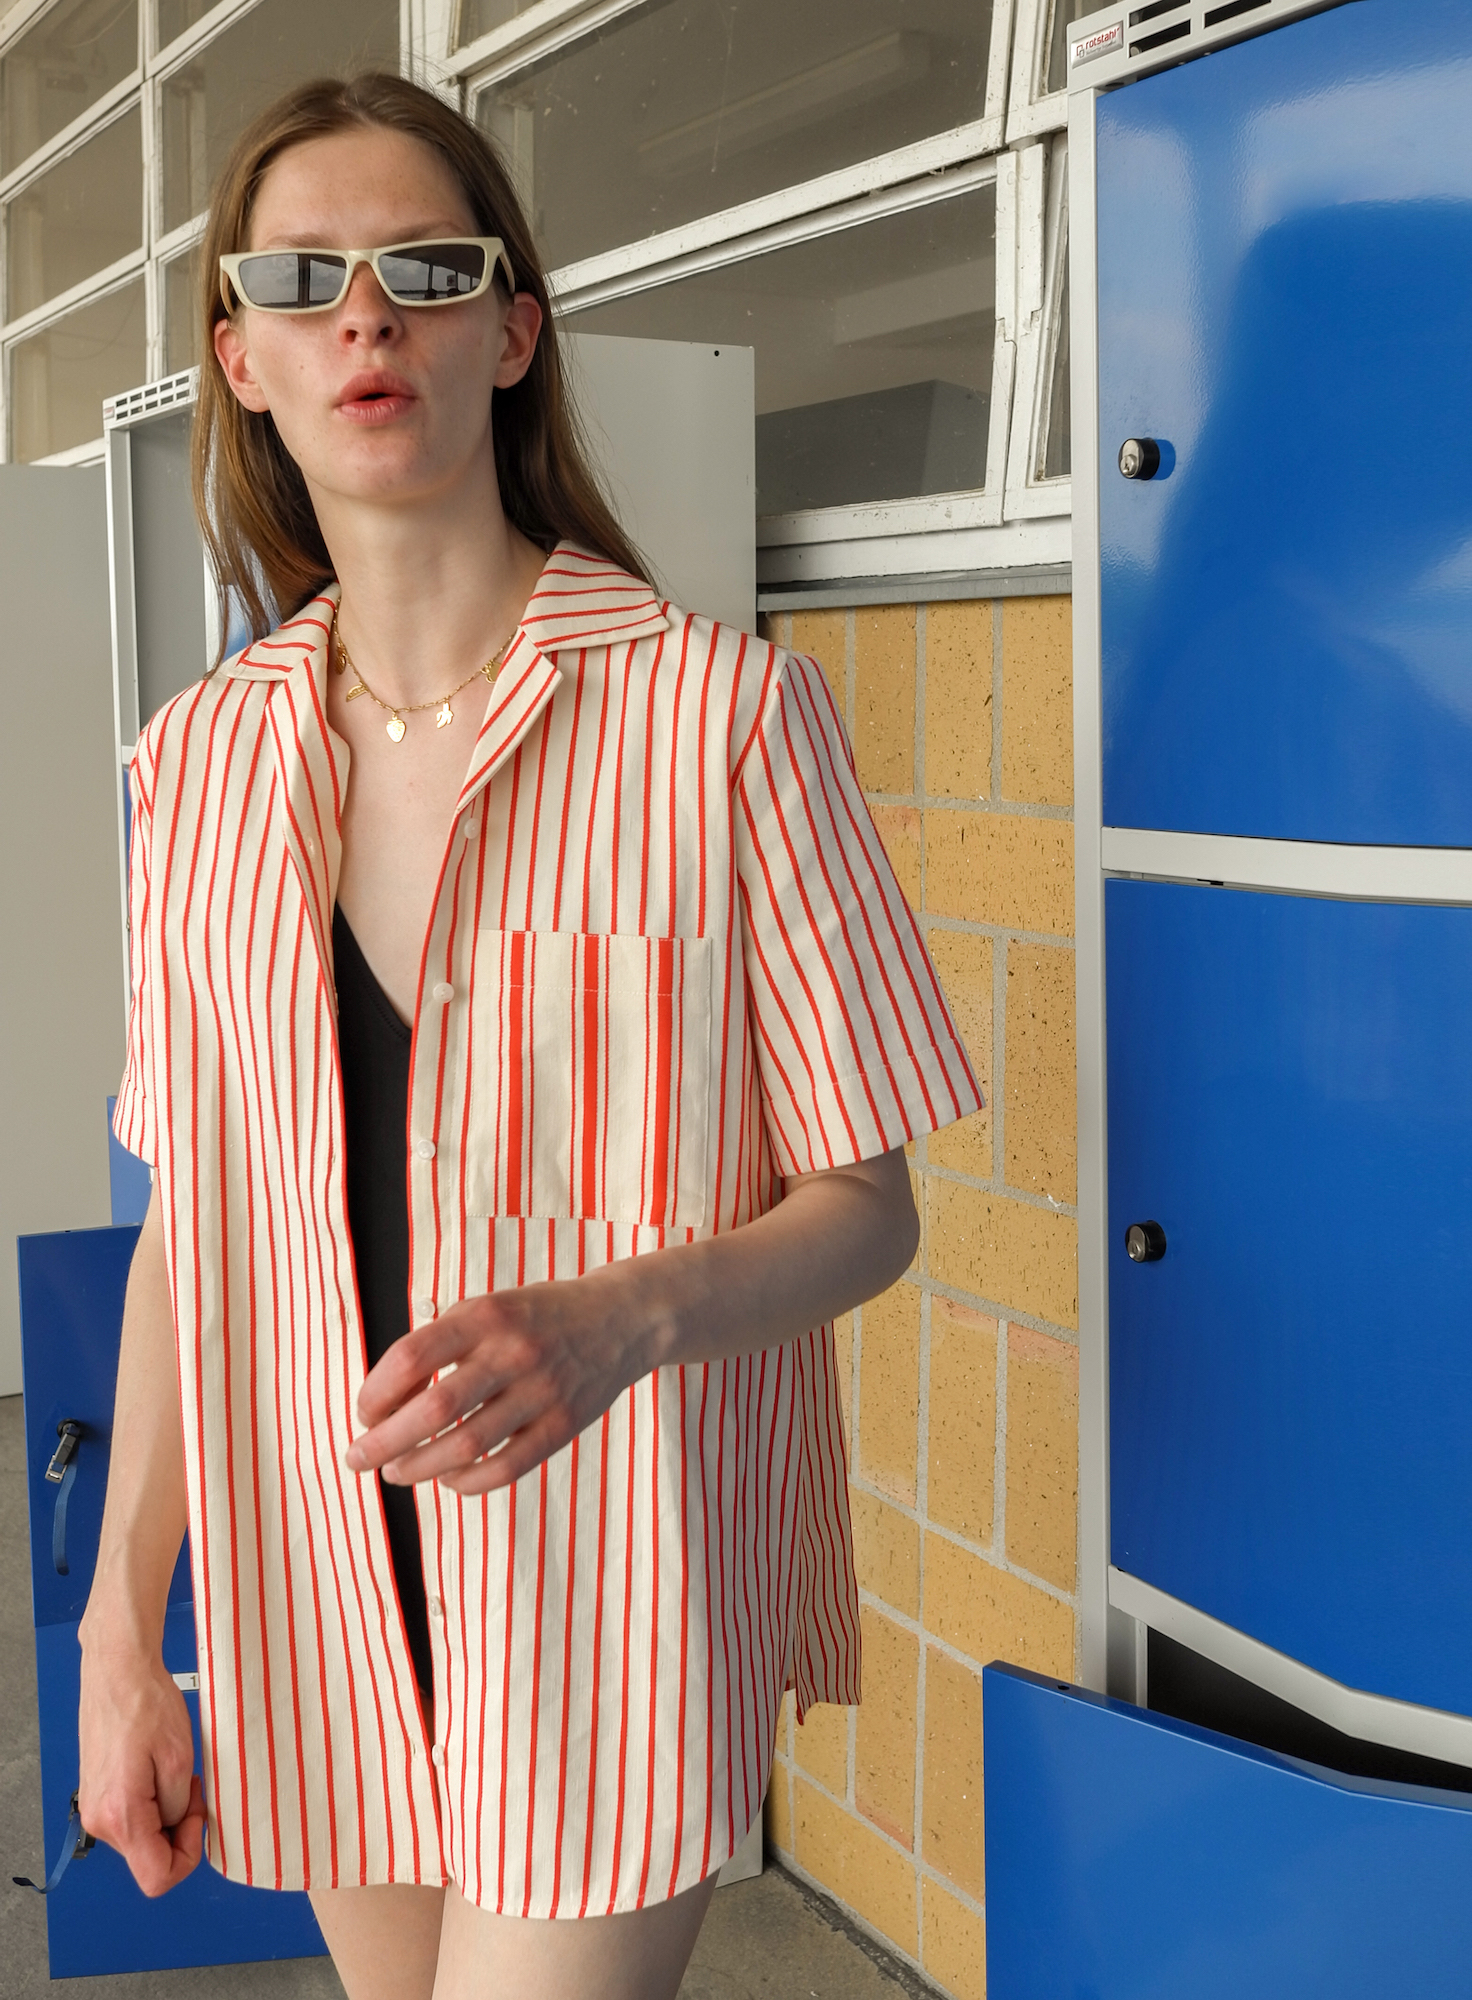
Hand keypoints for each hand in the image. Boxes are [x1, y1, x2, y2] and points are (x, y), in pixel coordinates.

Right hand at [78, 1642, 205, 1895]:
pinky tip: (159, 1769)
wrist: (118, 1671)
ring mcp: (94, 1808)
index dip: (187, 1856)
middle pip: (149, 1857)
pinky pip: (130, 1816)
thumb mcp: (180, 1759)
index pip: (157, 1878)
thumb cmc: (148, 1705)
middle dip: (179, 1829)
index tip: (197, 1818)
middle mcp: (99, 1821)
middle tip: (193, 1787)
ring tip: (177, 1772)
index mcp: (121, 1817)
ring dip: (167, 1813)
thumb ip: (179, 1808)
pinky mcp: (97, 1794)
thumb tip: (175, 1826)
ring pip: (142, 1836)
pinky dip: (152, 1802)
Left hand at [345, 1268, 654, 1495]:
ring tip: (396, 1472)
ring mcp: (542, 1391)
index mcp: (485, 1316)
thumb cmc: (535, 1318)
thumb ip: (439, 1344)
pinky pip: (506, 1468)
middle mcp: (513, 1351)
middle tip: (358, 1458)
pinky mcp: (564, 1424)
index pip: (412, 1358)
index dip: (376, 1393)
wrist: (619, 1319)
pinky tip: (448, 1478)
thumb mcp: (486, 1309)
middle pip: (432, 1410)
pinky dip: (467, 1482)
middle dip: (383, 1442)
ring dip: (418, 1467)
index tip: (364, 1412)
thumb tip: (384, 1404)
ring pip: (466, 1446)